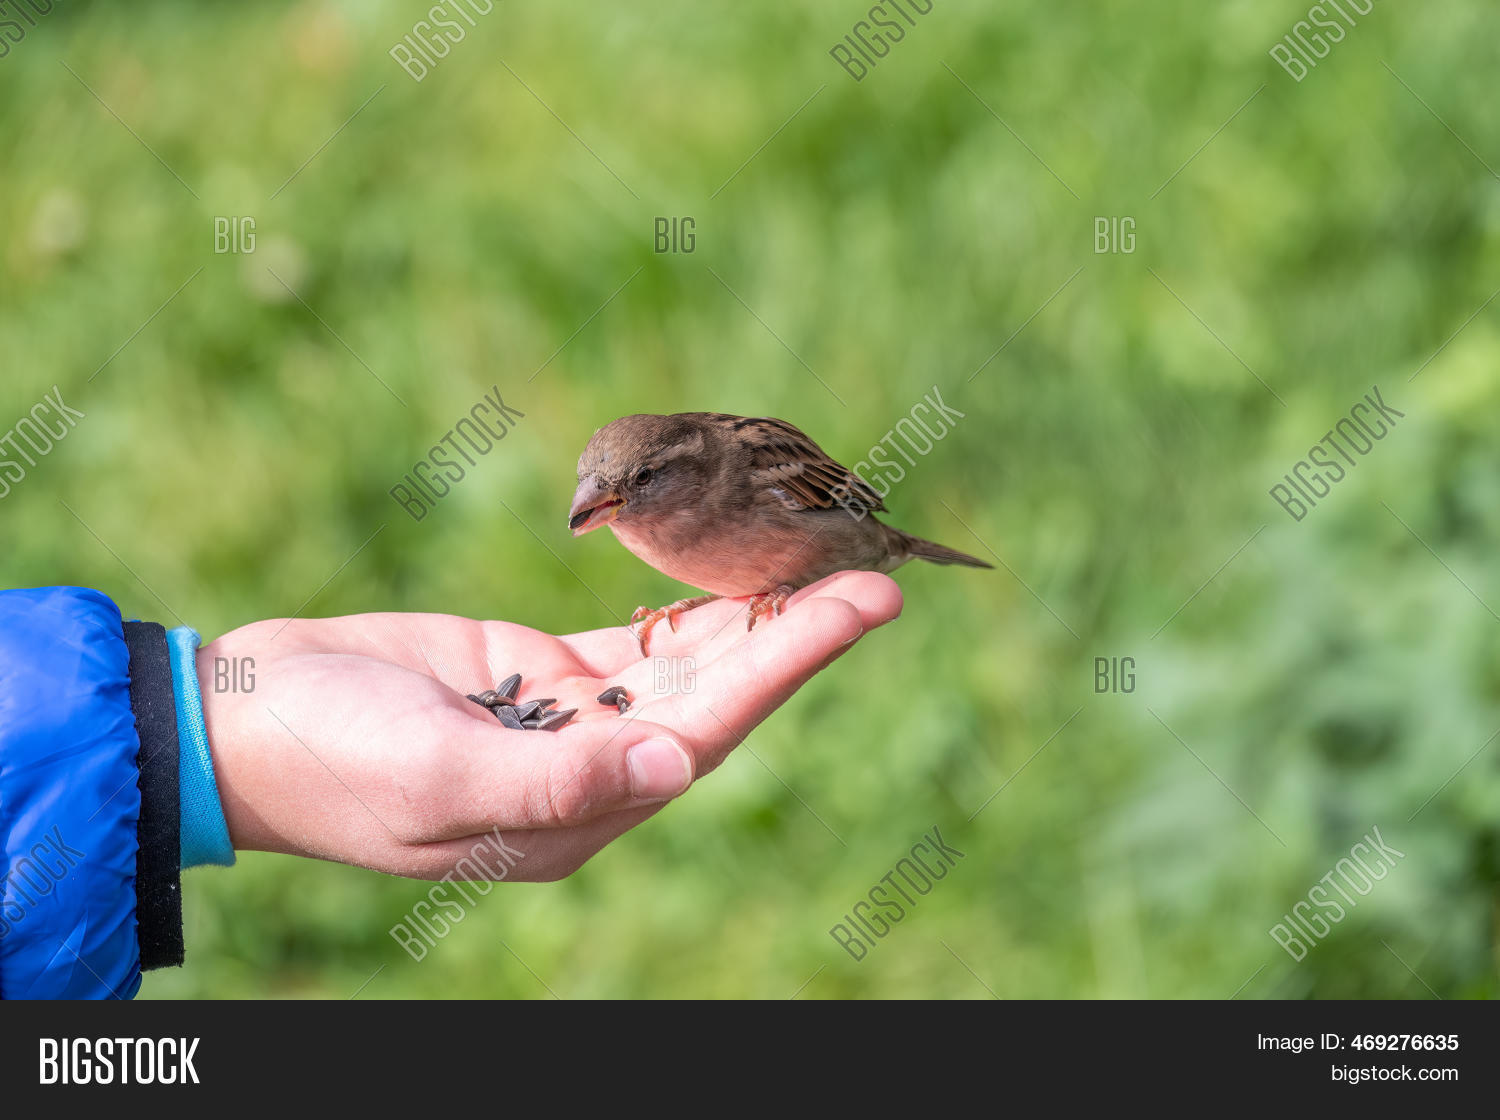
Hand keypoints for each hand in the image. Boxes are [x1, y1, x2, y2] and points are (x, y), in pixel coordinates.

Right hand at [198, 571, 901, 880]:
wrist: (243, 724)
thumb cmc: (331, 761)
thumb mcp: (441, 777)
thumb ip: (559, 776)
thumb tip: (676, 767)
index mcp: (579, 809)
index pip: (711, 727)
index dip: (790, 662)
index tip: (861, 605)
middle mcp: (590, 768)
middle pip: (717, 693)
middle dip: (796, 631)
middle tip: (875, 573)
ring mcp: (565, 720)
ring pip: (682, 663)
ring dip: (749, 615)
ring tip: (819, 562)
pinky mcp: (535, 673)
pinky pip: (631, 644)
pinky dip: (680, 612)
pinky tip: (726, 579)